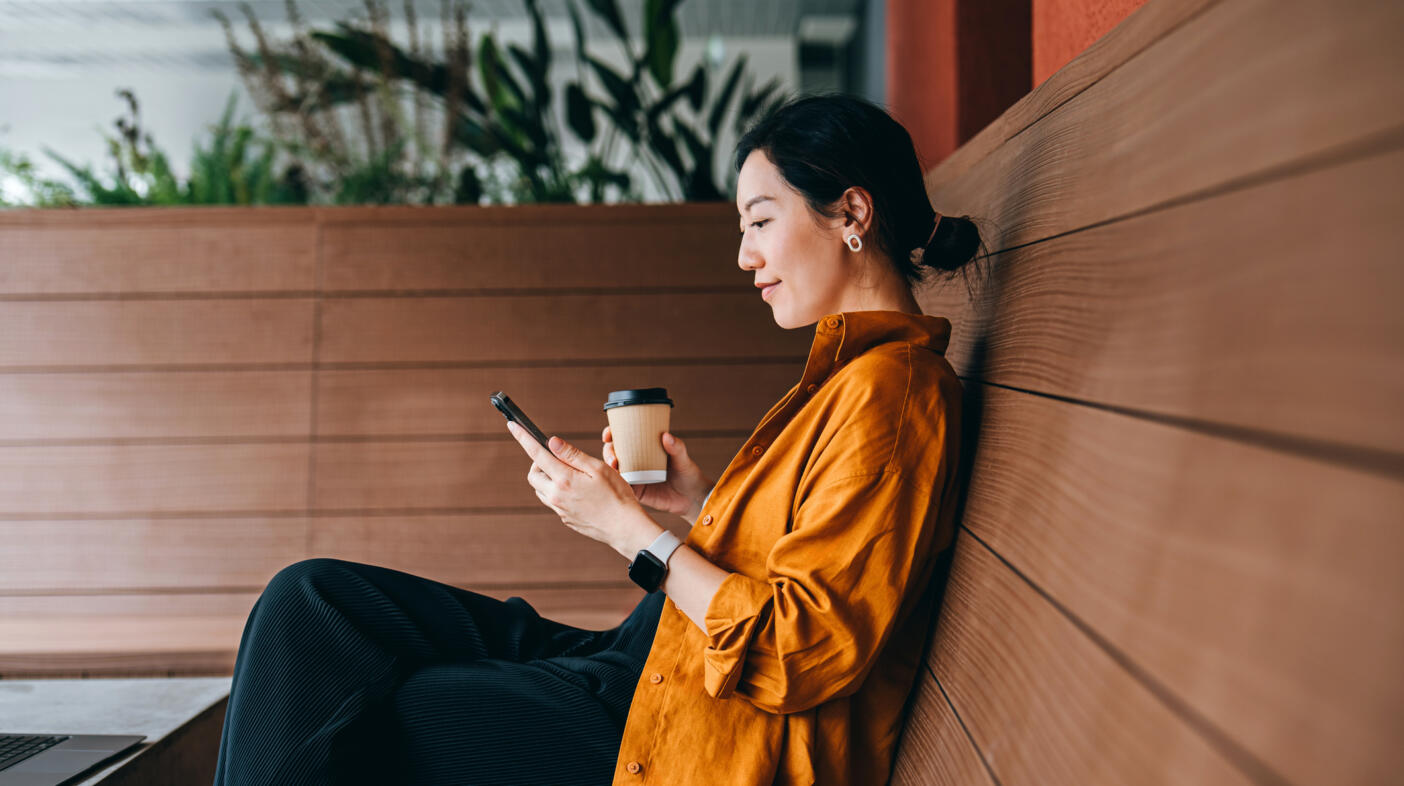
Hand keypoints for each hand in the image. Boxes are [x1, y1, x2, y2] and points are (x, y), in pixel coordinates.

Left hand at [506, 421, 652, 553]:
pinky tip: (576, 491)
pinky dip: (556, 491)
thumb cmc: (617, 496)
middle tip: (556, 458)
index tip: (513, 426)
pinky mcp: (565, 519)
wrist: (624, 528)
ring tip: (569, 474)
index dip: (523, 438)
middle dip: (538, 463)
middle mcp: (556, 496)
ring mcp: (560, 510)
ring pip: (540, 490)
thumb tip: (551, 441)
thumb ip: (572, 454)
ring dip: (546, 478)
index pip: (536, 454)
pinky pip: (552, 502)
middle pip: (533, 475)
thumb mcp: (598, 468)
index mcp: (564, 479)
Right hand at [602, 426, 713, 519]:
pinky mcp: (636, 491)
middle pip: (614, 452)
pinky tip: (614, 482)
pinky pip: (621, 486)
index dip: (612, 433)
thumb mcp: (683, 459)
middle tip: (614, 457)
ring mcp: (634, 476)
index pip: (624, 437)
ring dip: (609, 467)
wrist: (692, 498)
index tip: (609, 434)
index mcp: (644, 448)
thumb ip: (677, 447)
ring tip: (614, 467)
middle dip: (608, 452)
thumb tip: (666, 435)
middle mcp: (636, 460)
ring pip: (614, 469)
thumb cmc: (688, 473)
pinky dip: (615, 483)